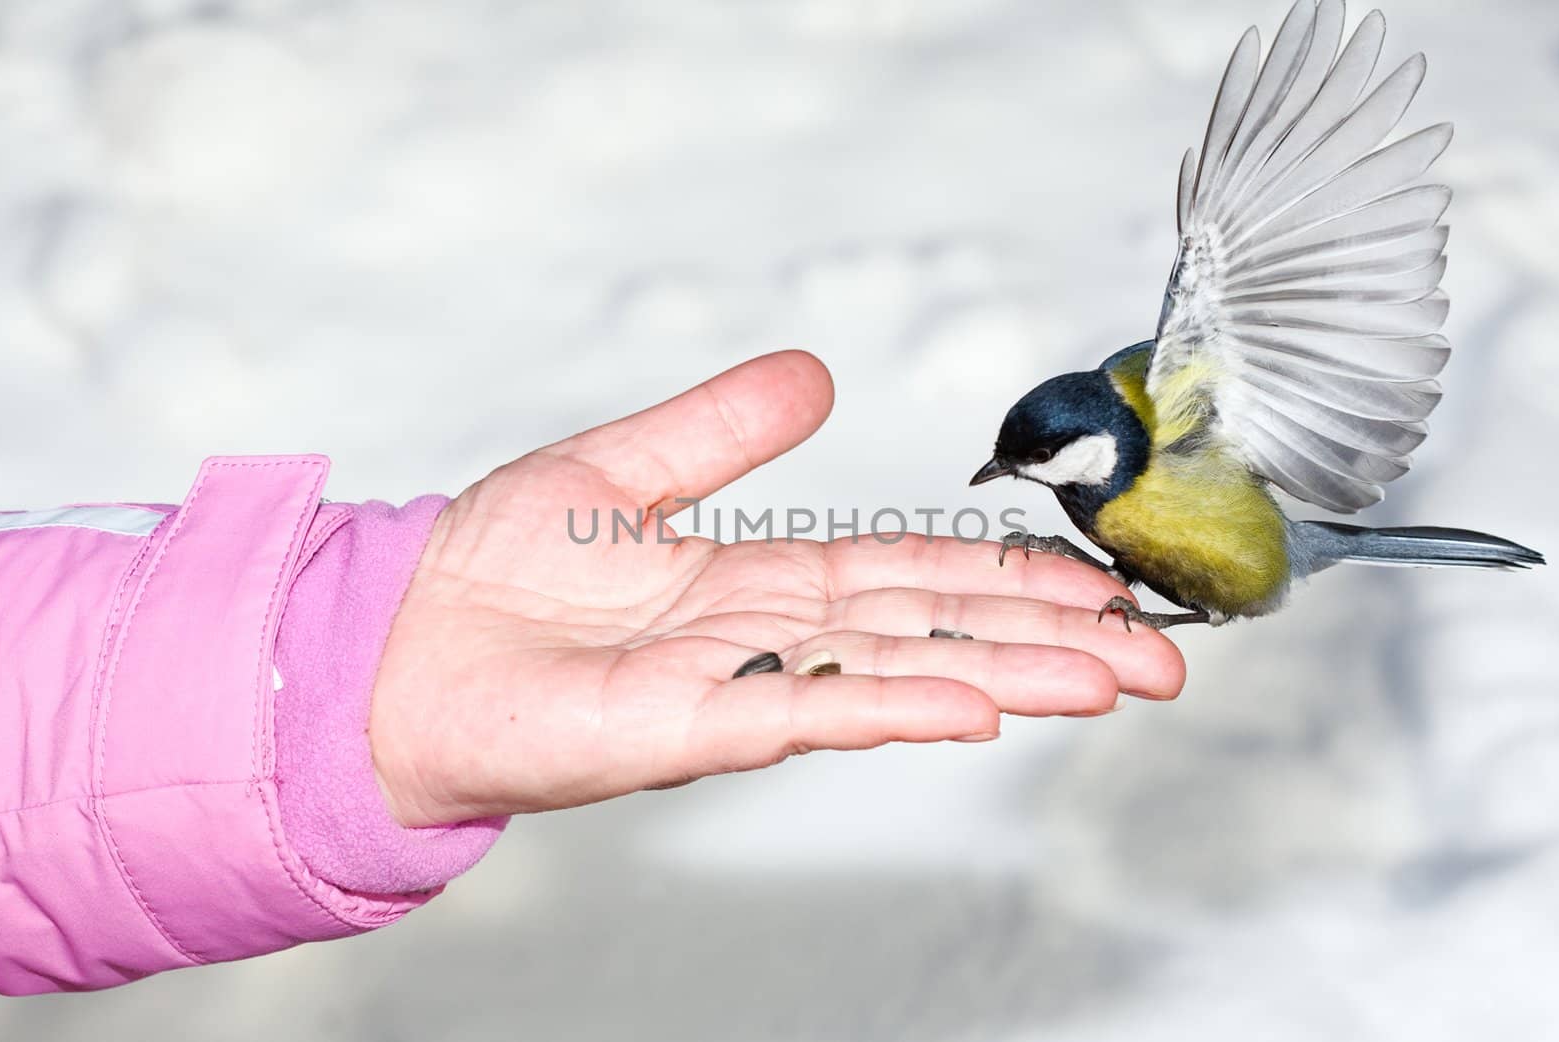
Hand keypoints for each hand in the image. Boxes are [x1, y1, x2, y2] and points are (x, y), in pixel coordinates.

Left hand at [369, 352, 1184, 825]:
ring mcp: (737, 685)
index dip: (1007, 577)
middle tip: (1162, 653)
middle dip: (1051, 640)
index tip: (1097, 584)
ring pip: (900, 674)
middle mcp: (768, 640)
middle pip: (936, 629)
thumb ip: (718, 430)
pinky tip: (978, 705)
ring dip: (1012, 675)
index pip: (913, 575)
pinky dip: (897, 706)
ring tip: (1117, 679)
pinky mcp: (687, 724)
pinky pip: (808, 710)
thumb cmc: (488, 575)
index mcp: (762, 582)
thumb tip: (815, 375)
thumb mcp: (619, 468)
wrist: (396, 648)